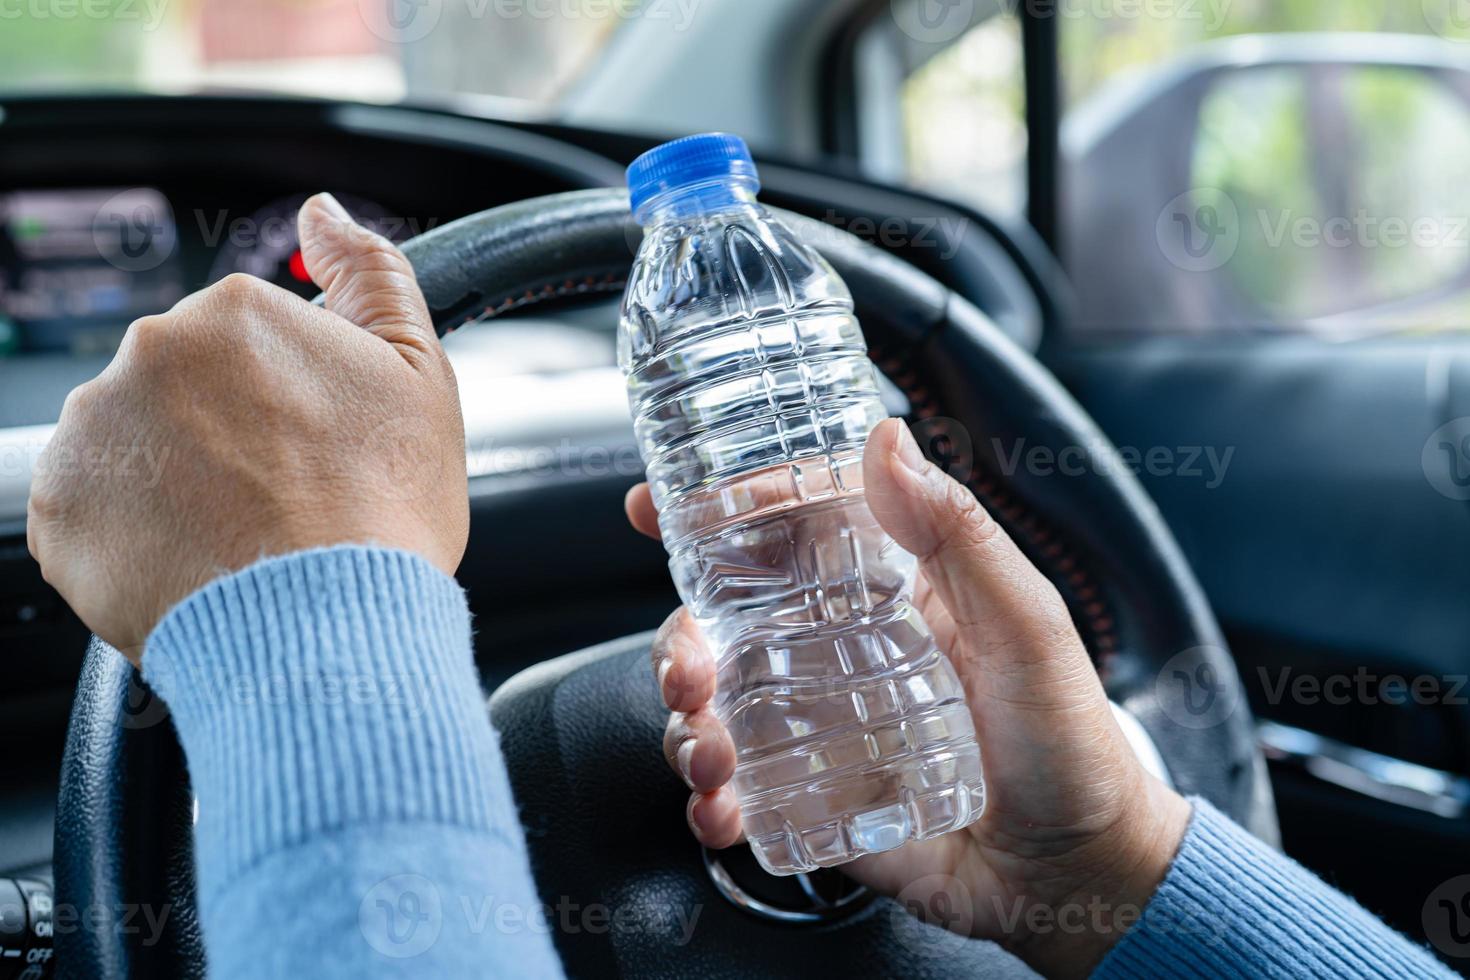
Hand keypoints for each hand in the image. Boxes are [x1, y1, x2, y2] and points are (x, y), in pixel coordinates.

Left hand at [27, 193, 467, 664]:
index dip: (288, 400)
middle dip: (224, 433)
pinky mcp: (58, 513)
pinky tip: (195, 559)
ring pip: (135, 445)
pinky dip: (135, 534)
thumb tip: (322, 213)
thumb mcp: (417, 371)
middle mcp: (144, 356)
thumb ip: (370, 272)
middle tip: (281, 497)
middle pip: (184, 389)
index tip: (313, 448)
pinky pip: (93, 511)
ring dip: (174, 479)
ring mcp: (93, 434)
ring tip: (237, 536)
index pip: (247, 342)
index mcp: (230, 314)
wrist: (328, 627)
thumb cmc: (382, 508)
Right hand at [626, 418, 1190, 977]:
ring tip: (711, 755)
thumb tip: (885, 438)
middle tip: (686, 671)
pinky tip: (721, 809)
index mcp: (880, 596)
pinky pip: (733, 793)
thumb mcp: (1026, 623)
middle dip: (677, 642)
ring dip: (683, 726)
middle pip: (719, 627)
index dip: (711, 518)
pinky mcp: (807, 802)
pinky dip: (707, 802)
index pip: (780, 538)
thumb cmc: (1069, 738)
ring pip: (710, 709)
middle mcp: (833, 656)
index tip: (654, 508)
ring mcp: (815, 730)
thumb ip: (957, 533)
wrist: (1077, 871)